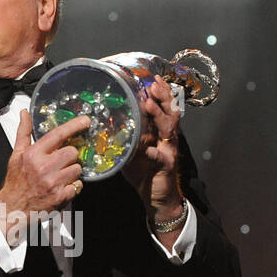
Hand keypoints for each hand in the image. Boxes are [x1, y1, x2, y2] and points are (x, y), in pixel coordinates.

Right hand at [0, 110, 88, 243]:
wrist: (12, 208)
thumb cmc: (16, 181)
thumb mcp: (17, 154)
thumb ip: (24, 132)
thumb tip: (24, 114)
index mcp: (33, 155)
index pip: (58, 135)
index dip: (74, 126)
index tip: (85, 120)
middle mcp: (43, 167)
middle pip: (72, 152)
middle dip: (69, 156)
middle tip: (60, 162)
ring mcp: (53, 183)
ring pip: (77, 169)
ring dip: (72, 172)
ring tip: (59, 176)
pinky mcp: (60, 197)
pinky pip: (78, 186)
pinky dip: (72, 186)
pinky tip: (61, 187)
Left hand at [123, 76, 182, 215]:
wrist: (155, 196)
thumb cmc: (143, 170)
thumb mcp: (132, 149)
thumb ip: (126, 135)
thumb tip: (107, 122)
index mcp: (159, 131)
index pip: (163, 107)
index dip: (160, 93)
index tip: (153, 80)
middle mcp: (167, 137)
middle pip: (170, 112)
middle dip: (162, 97)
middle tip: (154, 85)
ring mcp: (169, 150)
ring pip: (169, 129)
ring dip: (159, 115)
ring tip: (149, 104)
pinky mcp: (167, 166)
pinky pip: (162, 158)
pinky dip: (155, 153)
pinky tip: (149, 149)